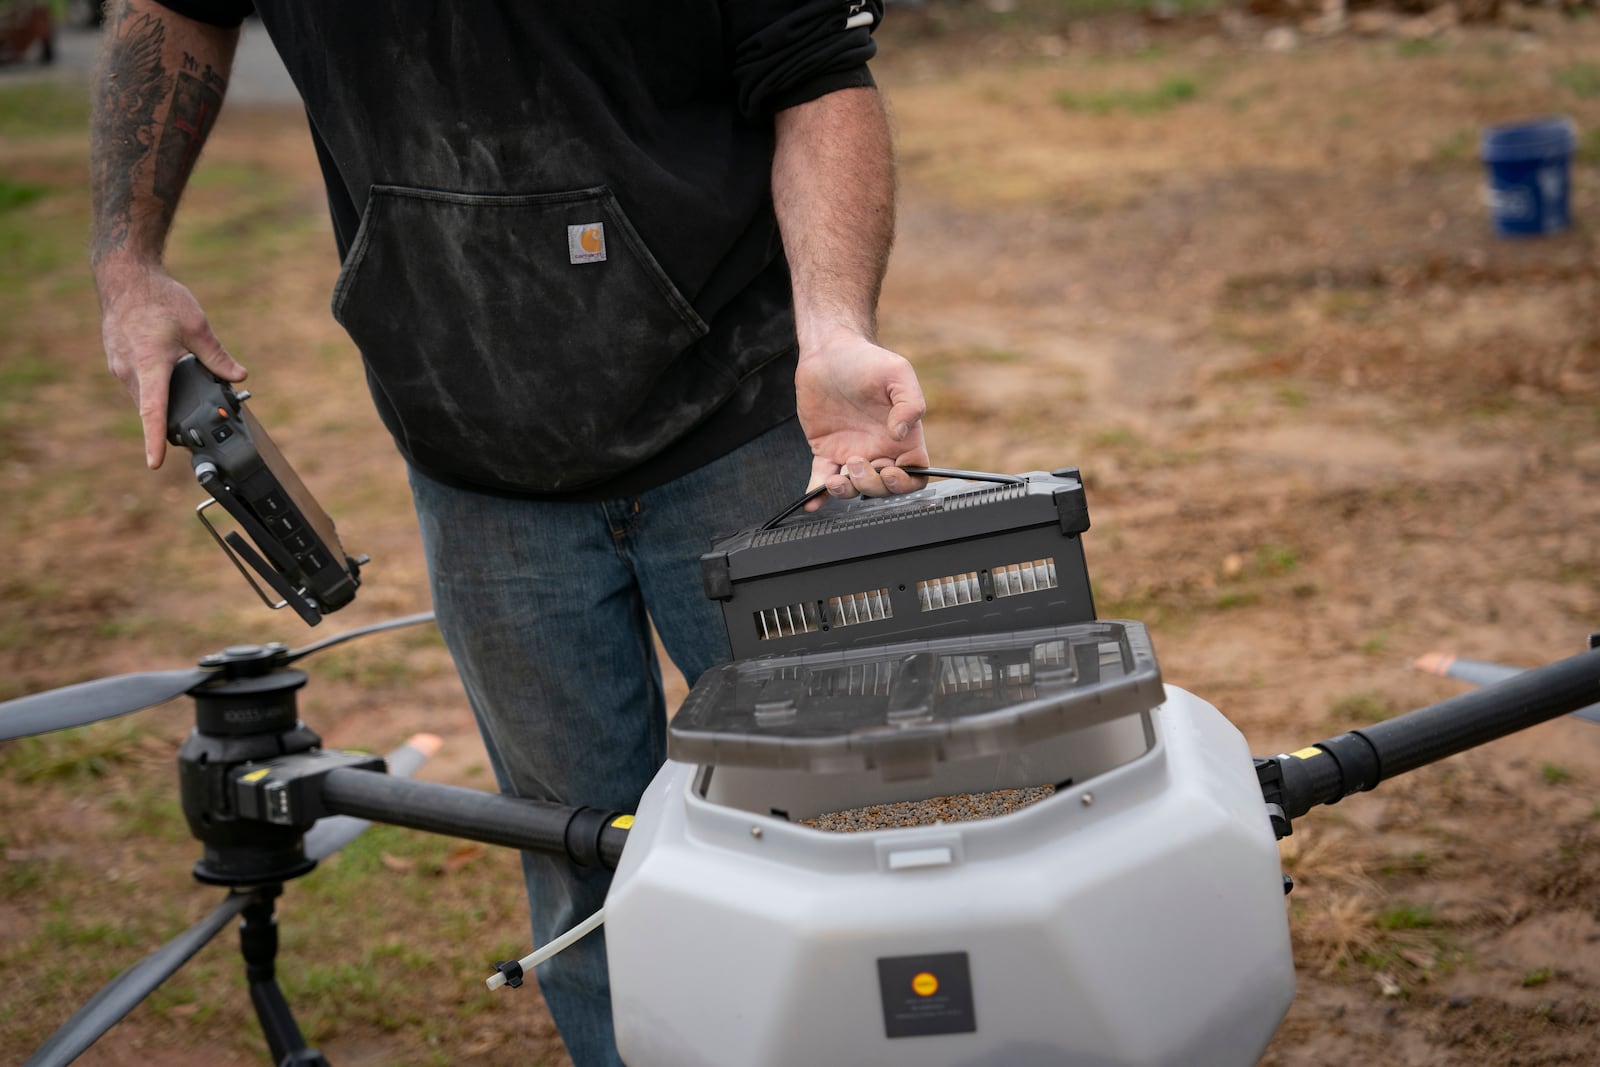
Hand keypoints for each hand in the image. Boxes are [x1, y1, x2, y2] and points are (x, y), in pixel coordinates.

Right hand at [96, 264, 244, 468]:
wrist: (125, 276)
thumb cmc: (159, 298)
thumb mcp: (197, 327)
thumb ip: (217, 356)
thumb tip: (238, 376)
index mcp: (150, 365)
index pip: (153, 412)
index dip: (154, 441)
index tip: (155, 464)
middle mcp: (129, 370)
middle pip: (151, 410)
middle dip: (169, 427)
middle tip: (195, 433)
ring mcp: (119, 366)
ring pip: (143, 399)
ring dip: (162, 407)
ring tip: (187, 408)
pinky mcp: (117, 361)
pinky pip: (136, 386)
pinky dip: (153, 392)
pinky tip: (169, 384)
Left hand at [795, 330, 929, 510]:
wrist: (827, 352)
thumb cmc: (867, 360)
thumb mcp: (898, 373)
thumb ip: (909, 403)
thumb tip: (900, 434)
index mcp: (903, 438)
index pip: (914, 474)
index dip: (905, 482)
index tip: (889, 472)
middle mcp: (880, 450)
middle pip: (883, 487)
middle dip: (871, 485)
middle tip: (856, 462)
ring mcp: (853, 453)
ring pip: (854, 488)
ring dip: (846, 491)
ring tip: (835, 478)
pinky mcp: (826, 451)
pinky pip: (822, 479)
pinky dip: (817, 493)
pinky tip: (811, 502)